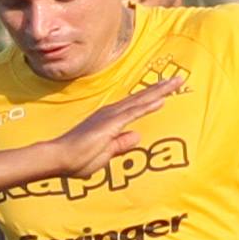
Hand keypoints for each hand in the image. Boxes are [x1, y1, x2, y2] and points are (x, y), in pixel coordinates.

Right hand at [46, 76, 182, 178]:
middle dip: (160, 88)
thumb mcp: (105, 155)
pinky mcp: (110, 124)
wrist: (60, 159)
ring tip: (177, 82)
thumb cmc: (77, 160)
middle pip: (141, 99)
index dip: (152, 98)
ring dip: (159, 91)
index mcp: (110, 121)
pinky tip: (162, 98)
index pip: (135, 107)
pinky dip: (148, 104)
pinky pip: (134, 112)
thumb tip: (137, 136)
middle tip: (179, 79)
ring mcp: (111, 117)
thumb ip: (120, 145)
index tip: (167, 92)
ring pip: (140, 101)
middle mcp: (111, 114)